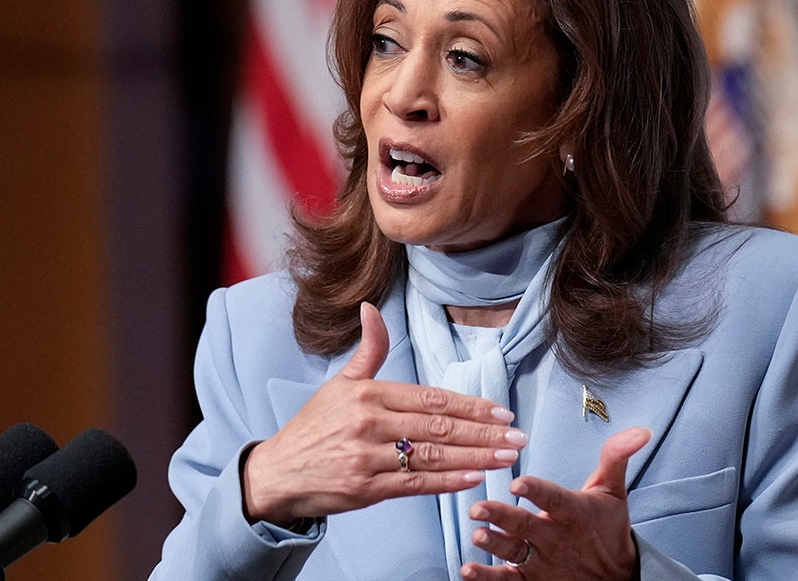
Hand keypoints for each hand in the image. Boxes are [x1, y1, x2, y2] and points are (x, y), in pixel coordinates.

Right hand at [242, 302, 526, 525]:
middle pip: (439, 428)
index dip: (470, 405)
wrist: (278, 473)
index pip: (431, 399)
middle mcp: (370, 423)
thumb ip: (369, 349)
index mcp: (369, 394)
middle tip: (518, 436)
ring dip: (475, 458)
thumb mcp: (340, 383)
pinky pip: (416, 485)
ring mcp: (368, 458)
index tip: (502, 411)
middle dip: (484, 432)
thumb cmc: (315, 427)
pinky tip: (475, 479)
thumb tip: (372, 308)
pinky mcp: (366, 489)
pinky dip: (448, 483)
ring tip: (507, 457)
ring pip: (433, 457)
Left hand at [460, 426, 651, 579]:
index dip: (536, 491)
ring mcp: (541, 562)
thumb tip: (638, 430)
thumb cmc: (608, 529)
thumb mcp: (613, 491)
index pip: (554, 499)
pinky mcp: (531, 580)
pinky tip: (468, 570)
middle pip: (526, 527)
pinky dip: (488, 577)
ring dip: (493, 545)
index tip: (518, 482)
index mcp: (573, 513)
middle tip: (479, 508)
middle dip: (501, 517)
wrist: (616, 579)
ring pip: (513, 553)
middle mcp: (555, 538)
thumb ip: (616, 457)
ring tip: (476, 536)